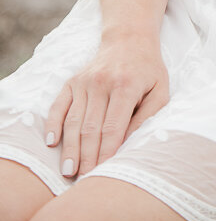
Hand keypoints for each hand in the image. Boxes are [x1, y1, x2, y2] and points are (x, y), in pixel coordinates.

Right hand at [45, 33, 168, 177]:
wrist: (129, 38)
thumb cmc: (148, 69)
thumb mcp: (160, 90)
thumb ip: (148, 116)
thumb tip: (129, 143)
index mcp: (125, 86)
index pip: (113, 128)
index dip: (107, 153)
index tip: (103, 173)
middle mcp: (101, 83)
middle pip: (90, 128)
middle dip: (86, 157)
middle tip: (83, 182)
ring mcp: (84, 82)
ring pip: (73, 121)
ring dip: (70, 148)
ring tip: (68, 171)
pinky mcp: (72, 81)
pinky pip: (58, 105)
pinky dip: (52, 124)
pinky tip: (51, 142)